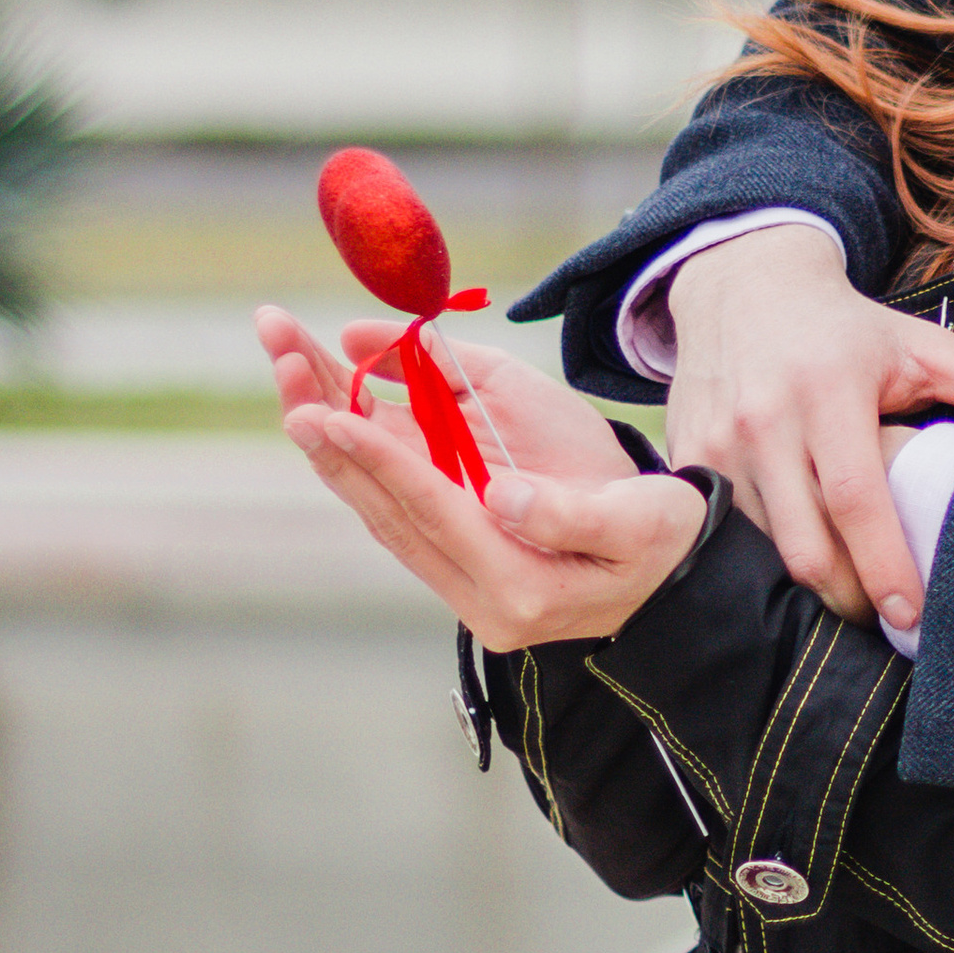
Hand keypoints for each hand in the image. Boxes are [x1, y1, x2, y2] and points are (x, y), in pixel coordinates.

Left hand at [257, 304, 703, 645]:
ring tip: (286, 364)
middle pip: (383, 507)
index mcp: (518, 589)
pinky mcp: (454, 560)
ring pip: (376, 505)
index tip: (329, 410)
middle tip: (281, 355)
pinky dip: (355, 454)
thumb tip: (500, 493)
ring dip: (328, 434)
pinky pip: (391, 505)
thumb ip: (567, 514)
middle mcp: (474, 597)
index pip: (433, 512)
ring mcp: (458, 584)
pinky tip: (325, 406)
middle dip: (328, 430)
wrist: (672, 579)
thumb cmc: (662, 540)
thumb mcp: (636, 524)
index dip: (380, 458)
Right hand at [665, 222, 953, 627]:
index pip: (855, 498)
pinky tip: (802, 555)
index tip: (912, 616)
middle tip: (886, 620)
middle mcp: (763, 419)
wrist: (742, 282)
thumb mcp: (920, 343)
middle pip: (805, 545)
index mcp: (828, 390)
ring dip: (810, 581)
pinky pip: (726, 532)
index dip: (885, 565)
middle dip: (849, 598)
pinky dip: (765, 557)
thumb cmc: (844, 329)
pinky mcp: (685, 455)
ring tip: (852, 591)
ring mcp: (716, 442)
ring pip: (765, 549)